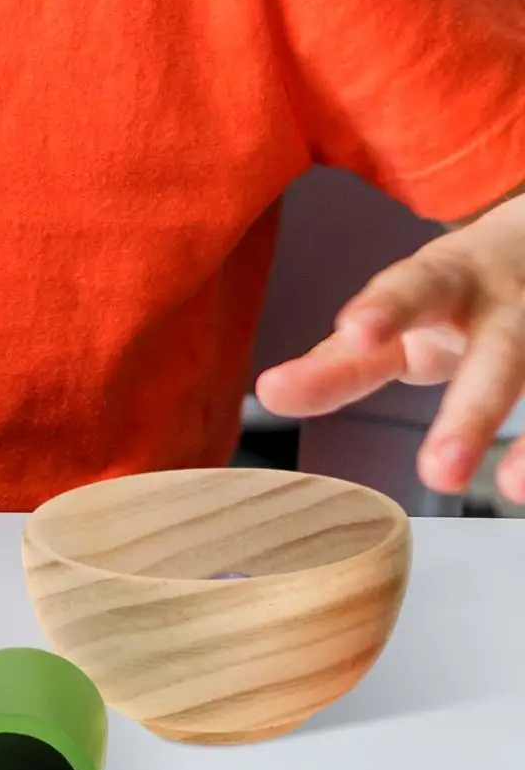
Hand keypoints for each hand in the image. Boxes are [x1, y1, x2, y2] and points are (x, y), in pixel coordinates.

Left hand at [255, 201, 524, 504]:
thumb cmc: (458, 292)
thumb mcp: (399, 317)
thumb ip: (340, 361)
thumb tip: (269, 395)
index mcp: (452, 278)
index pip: (415, 288)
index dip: (385, 309)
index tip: (354, 331)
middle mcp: (516, 303)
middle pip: (502, 354)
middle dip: (473, 411)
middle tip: (438, 475)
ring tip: (514, 490)